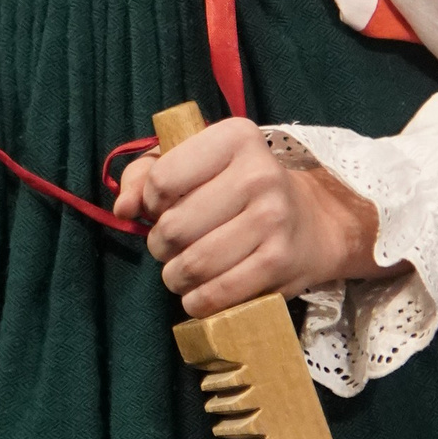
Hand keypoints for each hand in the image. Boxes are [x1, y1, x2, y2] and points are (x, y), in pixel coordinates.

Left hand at [114, 117, 382, 315]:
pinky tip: (198, 294)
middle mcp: (259, 173)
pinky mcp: (279, 262)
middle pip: (173, 227)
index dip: (151, 201)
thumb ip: (145, 174)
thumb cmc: (239, 189)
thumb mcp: (196, 163)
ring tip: (182, 270)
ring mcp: (273, 219)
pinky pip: (216, 293)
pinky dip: (197, 300)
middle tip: (173, 244)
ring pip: (191, 264)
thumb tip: (123, 209)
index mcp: (236, 137)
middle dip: (161, 244)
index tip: (166, 206)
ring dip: (175, 276)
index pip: (161, 179)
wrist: (314, 223)